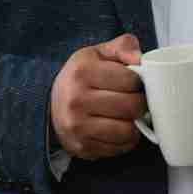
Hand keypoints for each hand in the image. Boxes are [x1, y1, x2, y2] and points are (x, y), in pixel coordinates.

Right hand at [49, 35, 145, 159]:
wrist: (52, 105)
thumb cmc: (82, 77)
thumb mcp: (97, 54)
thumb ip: (122, 46)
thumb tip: (138, 58)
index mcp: (82, 72)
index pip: (131, 80)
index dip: (139, 82)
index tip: (133, 83)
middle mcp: (76, 100)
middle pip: (132, 106)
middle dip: (140, 103)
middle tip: (135, 100)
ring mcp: (77, 127)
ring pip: (128, 130)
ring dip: (135, 124)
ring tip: (128, 115)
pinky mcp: (83, 147)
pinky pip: (120, 147)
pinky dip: (126, 139)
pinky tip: (118, 128)